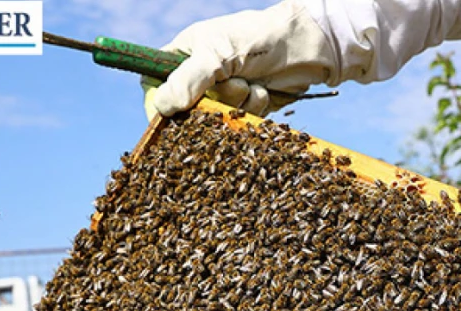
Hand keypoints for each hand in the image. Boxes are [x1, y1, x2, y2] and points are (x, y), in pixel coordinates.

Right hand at [141, 0, 336, 119]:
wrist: (306, 45)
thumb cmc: (257, 38)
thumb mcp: (216, 54)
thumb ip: (187, 80)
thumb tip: (162, 108)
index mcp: (184, 54)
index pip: (154, 84)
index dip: (159, 103)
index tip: (170, 116)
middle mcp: (201, 74)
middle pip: (186, 109)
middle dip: (210, 104)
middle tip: (230, 87)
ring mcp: (223, 91)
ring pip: (214, 118)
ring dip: (235, 104)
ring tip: (251, 84)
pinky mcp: (245, 106)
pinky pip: (238, 121)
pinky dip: (252, 109)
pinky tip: (264, 90)